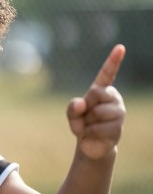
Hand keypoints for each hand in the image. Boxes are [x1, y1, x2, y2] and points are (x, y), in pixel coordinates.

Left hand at [66, 44, 126, 160]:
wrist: (91, 145)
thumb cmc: (83, 125)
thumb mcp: (72, 115)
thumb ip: (72, 107)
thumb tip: (80, 104)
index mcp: (102, 91)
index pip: (108, 74)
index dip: (113, 61)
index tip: (120, 47)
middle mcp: (113, 98)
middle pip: (95, 93)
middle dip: (86, 107)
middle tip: (87, 117)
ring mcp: (118, 112)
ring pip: (97, 112)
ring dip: (87, 122)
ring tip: (91, 127)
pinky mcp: (118, 127)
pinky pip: (97, 128)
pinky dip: (90, 133)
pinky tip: (95, 135)